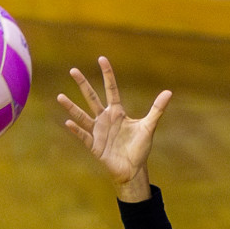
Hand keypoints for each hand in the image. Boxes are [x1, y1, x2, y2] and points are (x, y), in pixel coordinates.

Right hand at [57, 57, 171, 201]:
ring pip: (82, 116)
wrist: (133, 169)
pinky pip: (83, 136)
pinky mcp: (94, 145)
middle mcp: (105, 119)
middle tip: (73, 70)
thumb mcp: (149, 127)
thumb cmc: (139, 148)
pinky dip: (76, 130)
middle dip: (83, 84)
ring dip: (71, 107)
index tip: (101, 59)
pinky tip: (68, 122)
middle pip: (92, 98)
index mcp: (117, 112)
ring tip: (60, 96)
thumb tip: (169, 92)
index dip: (107, 74)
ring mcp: (98, 131)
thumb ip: (157, 109)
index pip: (111, 89)